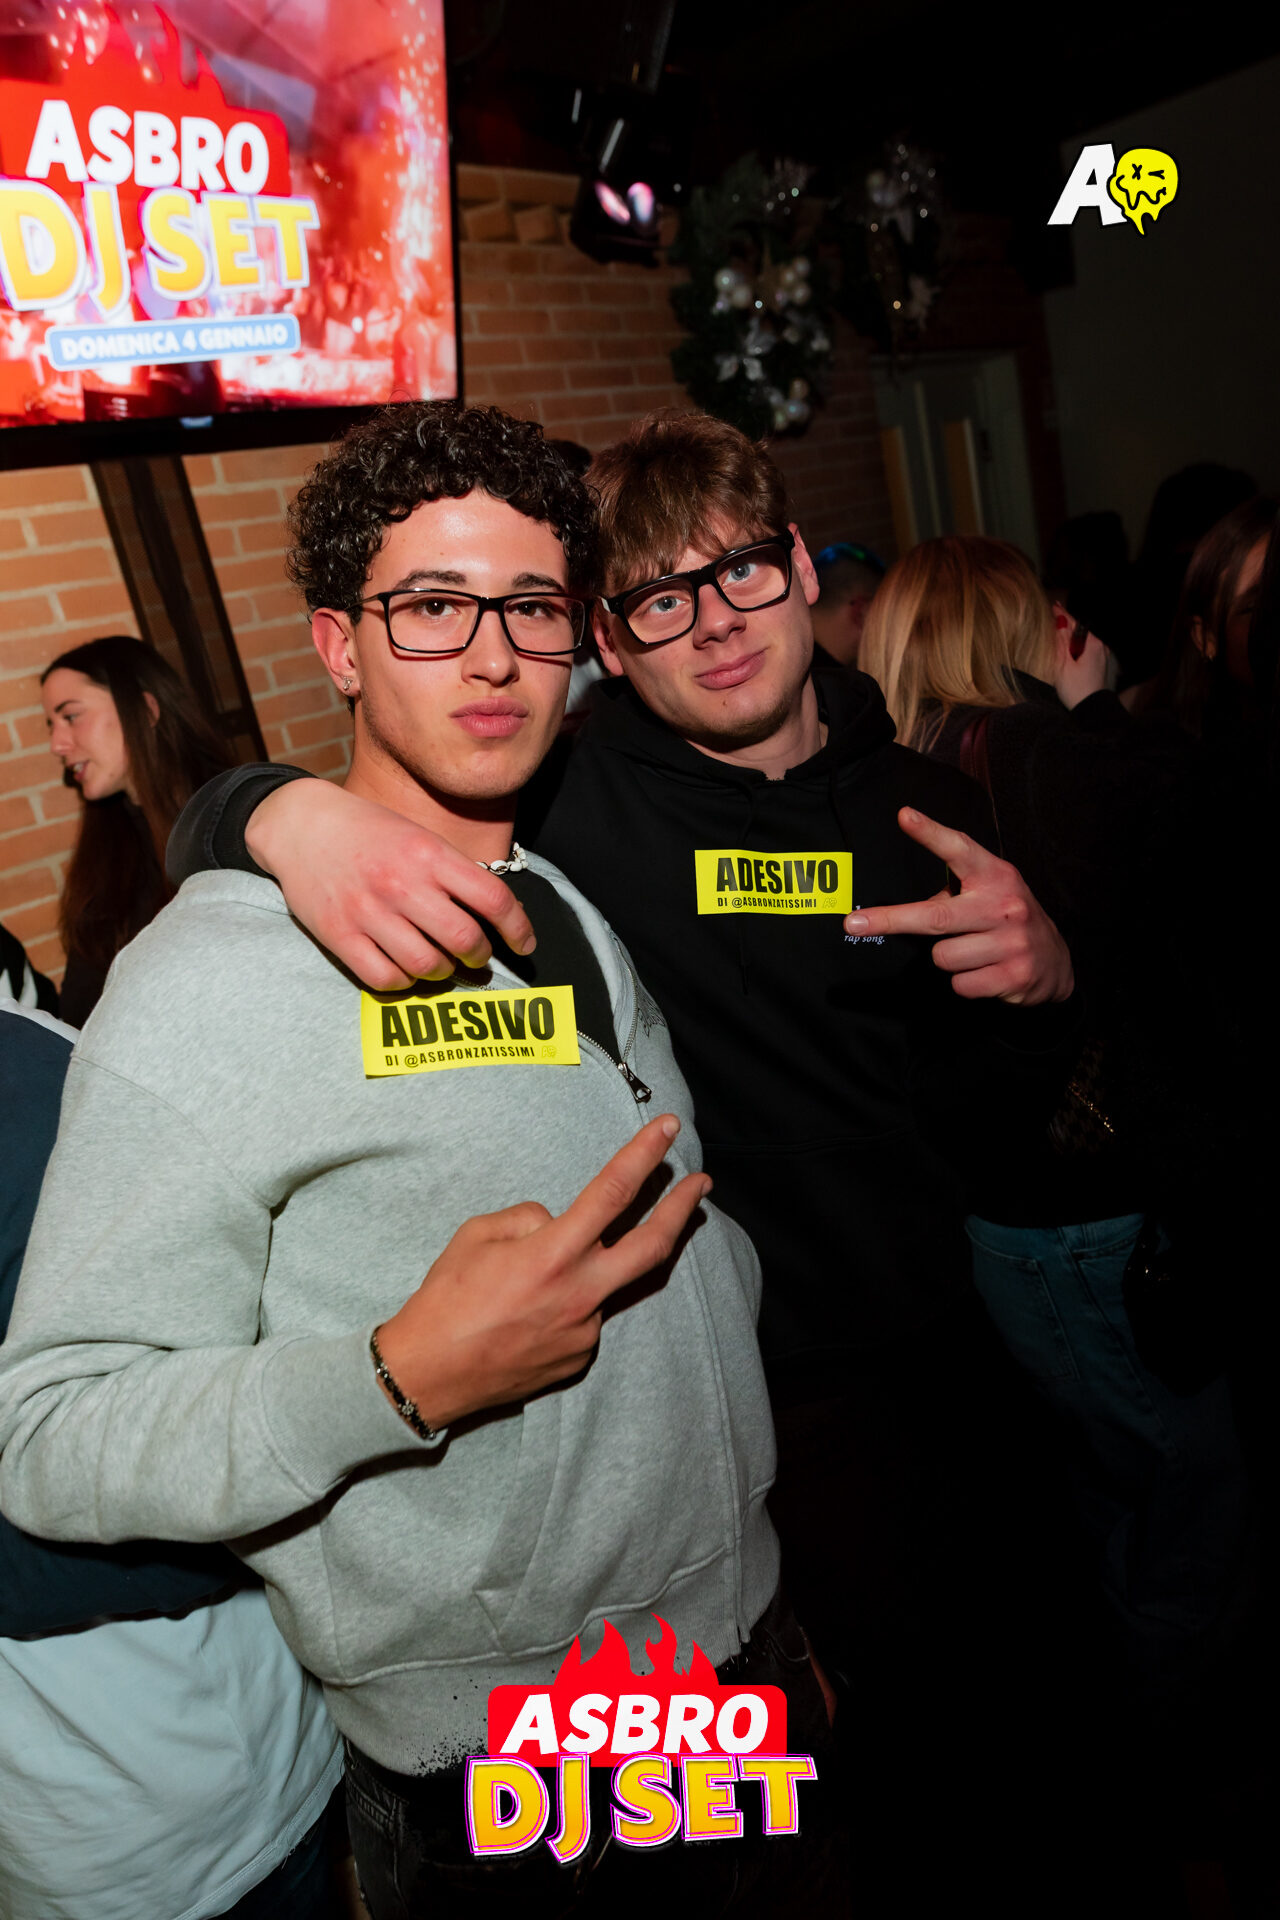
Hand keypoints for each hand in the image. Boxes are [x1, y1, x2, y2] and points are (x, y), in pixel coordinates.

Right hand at [246, 778, 535, 987]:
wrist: (300, 824)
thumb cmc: (369, 831)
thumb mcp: (419, 836)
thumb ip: (454, 873)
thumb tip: (497, 915)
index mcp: (429, 854)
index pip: (493, 899)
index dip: (518, 928)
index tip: (525, 945)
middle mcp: (402, 884)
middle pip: (465, 940)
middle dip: (481, 957)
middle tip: (479, 957)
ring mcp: (369, 912)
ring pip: (428, 966)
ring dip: (445, 973)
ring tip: (442, 963)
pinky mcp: (339, 935)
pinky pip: (386, 979)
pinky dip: (405, 982)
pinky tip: (406, 970)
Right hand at [376, 1115, 710, 1427]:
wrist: (426, 1376)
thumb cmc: (444, 1301)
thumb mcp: (477, 1236)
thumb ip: (529, 1219)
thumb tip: (557, 1224)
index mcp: (554, 1255)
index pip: (613, 1192)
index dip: (645, 1155)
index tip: (669, 1130)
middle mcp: (580, 1294)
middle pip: (652, 1245)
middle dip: (682, 1209)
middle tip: (700, 1183)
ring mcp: (585, 1331)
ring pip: (606, 1283)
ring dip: (597, 1266)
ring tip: (550, 1270)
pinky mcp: (579, 1358)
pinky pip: (585, 1315)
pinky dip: (568, 1301)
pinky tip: (529, 1311)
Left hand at [843, 808, 1074, 1003]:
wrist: (1055, 963)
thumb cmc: (1006, 919)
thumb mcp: (989, 893)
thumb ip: (954, 891)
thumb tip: (902, 908)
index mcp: (995, 876)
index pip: (960, 849)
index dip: (931, 833)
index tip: (904, 816)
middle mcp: (1004, 905)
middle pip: (935, 916)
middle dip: (890, 920)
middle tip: (854, 924)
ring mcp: (1011, 942)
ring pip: (942, 956)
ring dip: (948, 958)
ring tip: (974, 952)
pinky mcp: (1013, 975)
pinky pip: (960, 984)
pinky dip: (964, 982)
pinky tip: (985, 971)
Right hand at [1051, 605, 1115, 709]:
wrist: (1090, 712)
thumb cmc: (1075, 690)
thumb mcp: (1062, 664)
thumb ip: (1060, 641)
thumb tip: (1059, 621)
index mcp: (1092, 644)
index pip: (1074, 623)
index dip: (1062, 615)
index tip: (1053, 605)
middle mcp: (1100, 647)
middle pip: (1078, 632)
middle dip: (1064, 628)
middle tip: (1049, 621)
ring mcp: (1100, 657)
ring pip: (1080, 642)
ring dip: (1067, 640)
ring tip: (1053, 638)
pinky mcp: (1097, 666)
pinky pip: (1083, 652)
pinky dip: (1072, 650)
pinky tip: (1063, 654)